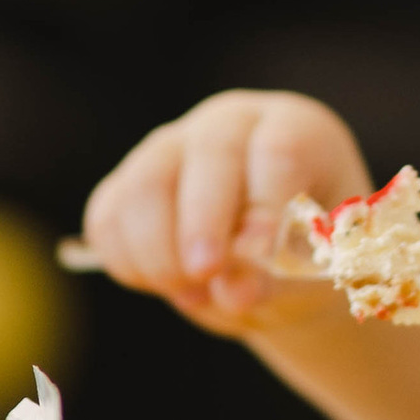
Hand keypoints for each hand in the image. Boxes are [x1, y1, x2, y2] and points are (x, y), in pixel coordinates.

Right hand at [79, 90, 370, 336]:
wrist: (272, 262)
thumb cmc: (305, 253)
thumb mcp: (310, 267)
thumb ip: (279, 275)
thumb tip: (234, 290)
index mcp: (294, 128)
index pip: (280, 149)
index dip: (266, 202)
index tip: (259, 252)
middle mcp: (229, 125)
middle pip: (209, 154)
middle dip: (203, 221)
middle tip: (206, 273)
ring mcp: (170, 147)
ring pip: (147, 185)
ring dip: (161, 251)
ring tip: (193, 294)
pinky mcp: (125, 181)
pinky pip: (109, 218)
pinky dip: (129, 262)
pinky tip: (167, 285)